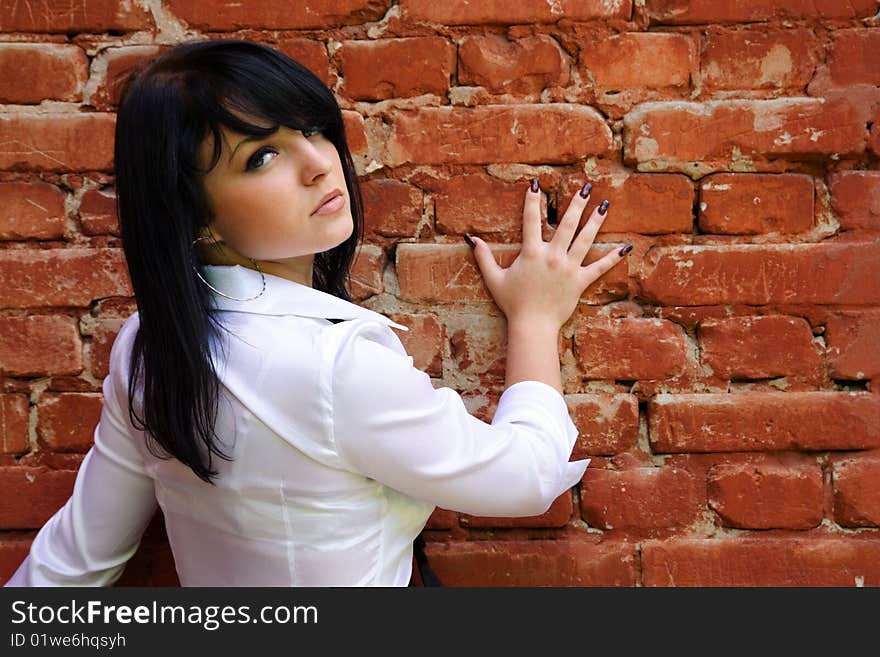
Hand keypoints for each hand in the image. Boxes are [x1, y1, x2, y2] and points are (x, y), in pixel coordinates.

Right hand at [467, 179, 631, 330]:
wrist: (532, 325)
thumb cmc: (512, 303)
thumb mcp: (494, 279)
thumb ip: (483, 257)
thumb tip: (471, 239)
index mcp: (532, 253)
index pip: (530, 220)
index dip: (532, 201)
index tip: (535, 184)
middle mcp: (552, 256)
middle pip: (567, 224)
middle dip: (577, 203)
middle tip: (585, 187)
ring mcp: (568, 268)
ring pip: (585, 239)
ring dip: (596, 221)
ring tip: (604, 205)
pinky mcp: (580, 282)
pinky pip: (599, 267)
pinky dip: (613, 258)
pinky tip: (626, 247)